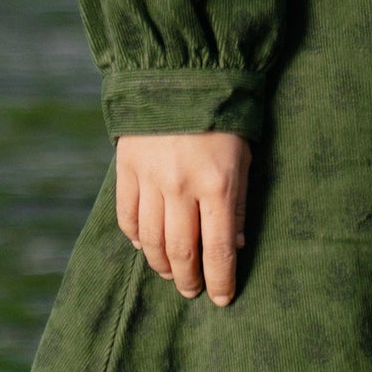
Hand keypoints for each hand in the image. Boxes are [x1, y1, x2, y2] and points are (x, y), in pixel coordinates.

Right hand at [115, 130, 251, 304]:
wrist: (182, 72)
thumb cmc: (225, 116)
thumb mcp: (244, 157)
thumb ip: (238, 203)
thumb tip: (234, 246)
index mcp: (218, 184)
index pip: (218, 250)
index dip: (220, 281)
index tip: (221, 300)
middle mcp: (182, 186)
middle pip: (180, 251)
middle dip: (188, 279)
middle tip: (192, 290)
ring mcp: (151, 178)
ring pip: (150, 240)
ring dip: (160, 264)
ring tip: (170, 273)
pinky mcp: (127, 167)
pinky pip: (127, 216)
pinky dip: (135, 237)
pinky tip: (143, 244)